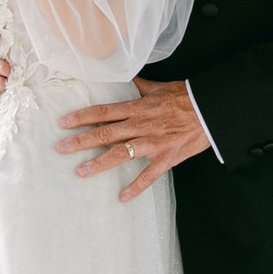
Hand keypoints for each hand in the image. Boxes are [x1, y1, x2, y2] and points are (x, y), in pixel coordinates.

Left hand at [58, 78, 211, 199]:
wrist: (211, 110)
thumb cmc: (185, 97)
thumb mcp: (159, 87)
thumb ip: (139, 85)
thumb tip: (125, 76)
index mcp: (137, 107)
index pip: (103, 112)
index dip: (82, 117)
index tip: (64, 122)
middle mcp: (140, 125)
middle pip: (105, 133)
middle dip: (81, 141)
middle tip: (61, 147)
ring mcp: (152, 143)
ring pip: (120, 154)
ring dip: (98, 163)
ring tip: (81, 171)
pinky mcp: (166, 158)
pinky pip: (148, 176)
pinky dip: (135, 187)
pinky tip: (122, 197)